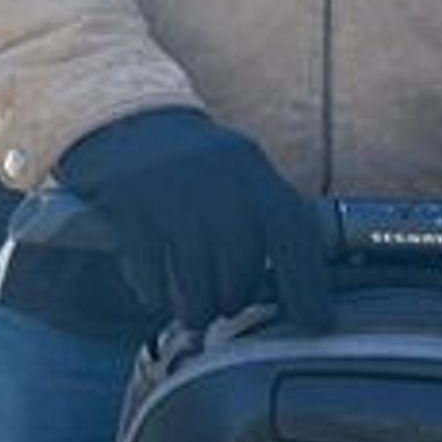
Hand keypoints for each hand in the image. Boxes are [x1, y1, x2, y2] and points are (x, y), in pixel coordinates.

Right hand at [56, 107, 327, 331]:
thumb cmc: (193, 166)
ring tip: (191, 308)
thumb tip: (296, 294)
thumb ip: (263, 224)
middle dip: (232, 300)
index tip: (315, 323)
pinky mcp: (131, 208)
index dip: (308, 287)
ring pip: (196, 284)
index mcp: (256, 176)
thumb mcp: (239, 178)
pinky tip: (155, 283)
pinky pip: (151, 276)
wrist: (126, 118)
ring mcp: (174, 196)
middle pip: (240, 274)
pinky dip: (154, 291)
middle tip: (221, 303)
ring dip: (195, 308)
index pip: (294, 238)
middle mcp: (221, 184)